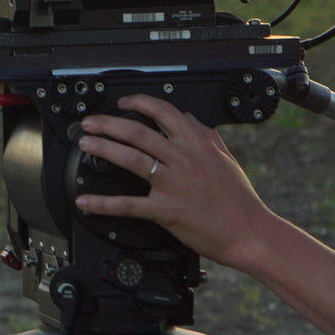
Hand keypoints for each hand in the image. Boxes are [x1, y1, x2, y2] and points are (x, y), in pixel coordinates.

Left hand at [73, 93, 278, 268]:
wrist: (248, 232)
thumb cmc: (239, 200)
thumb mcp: (226, 158)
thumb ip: (206, 135)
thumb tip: (189, 117)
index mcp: (197, 144)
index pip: (163, 112)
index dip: (139, 103)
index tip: (123, 102)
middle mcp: (183, 159)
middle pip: (138, 132)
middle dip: (108, 124)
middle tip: (90, 123)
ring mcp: (172, 184)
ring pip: (130, 158)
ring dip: (103, 149)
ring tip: (86, 144)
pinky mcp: (165, 210)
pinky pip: (128, 205)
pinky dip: (104, 203)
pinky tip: (86, 201)